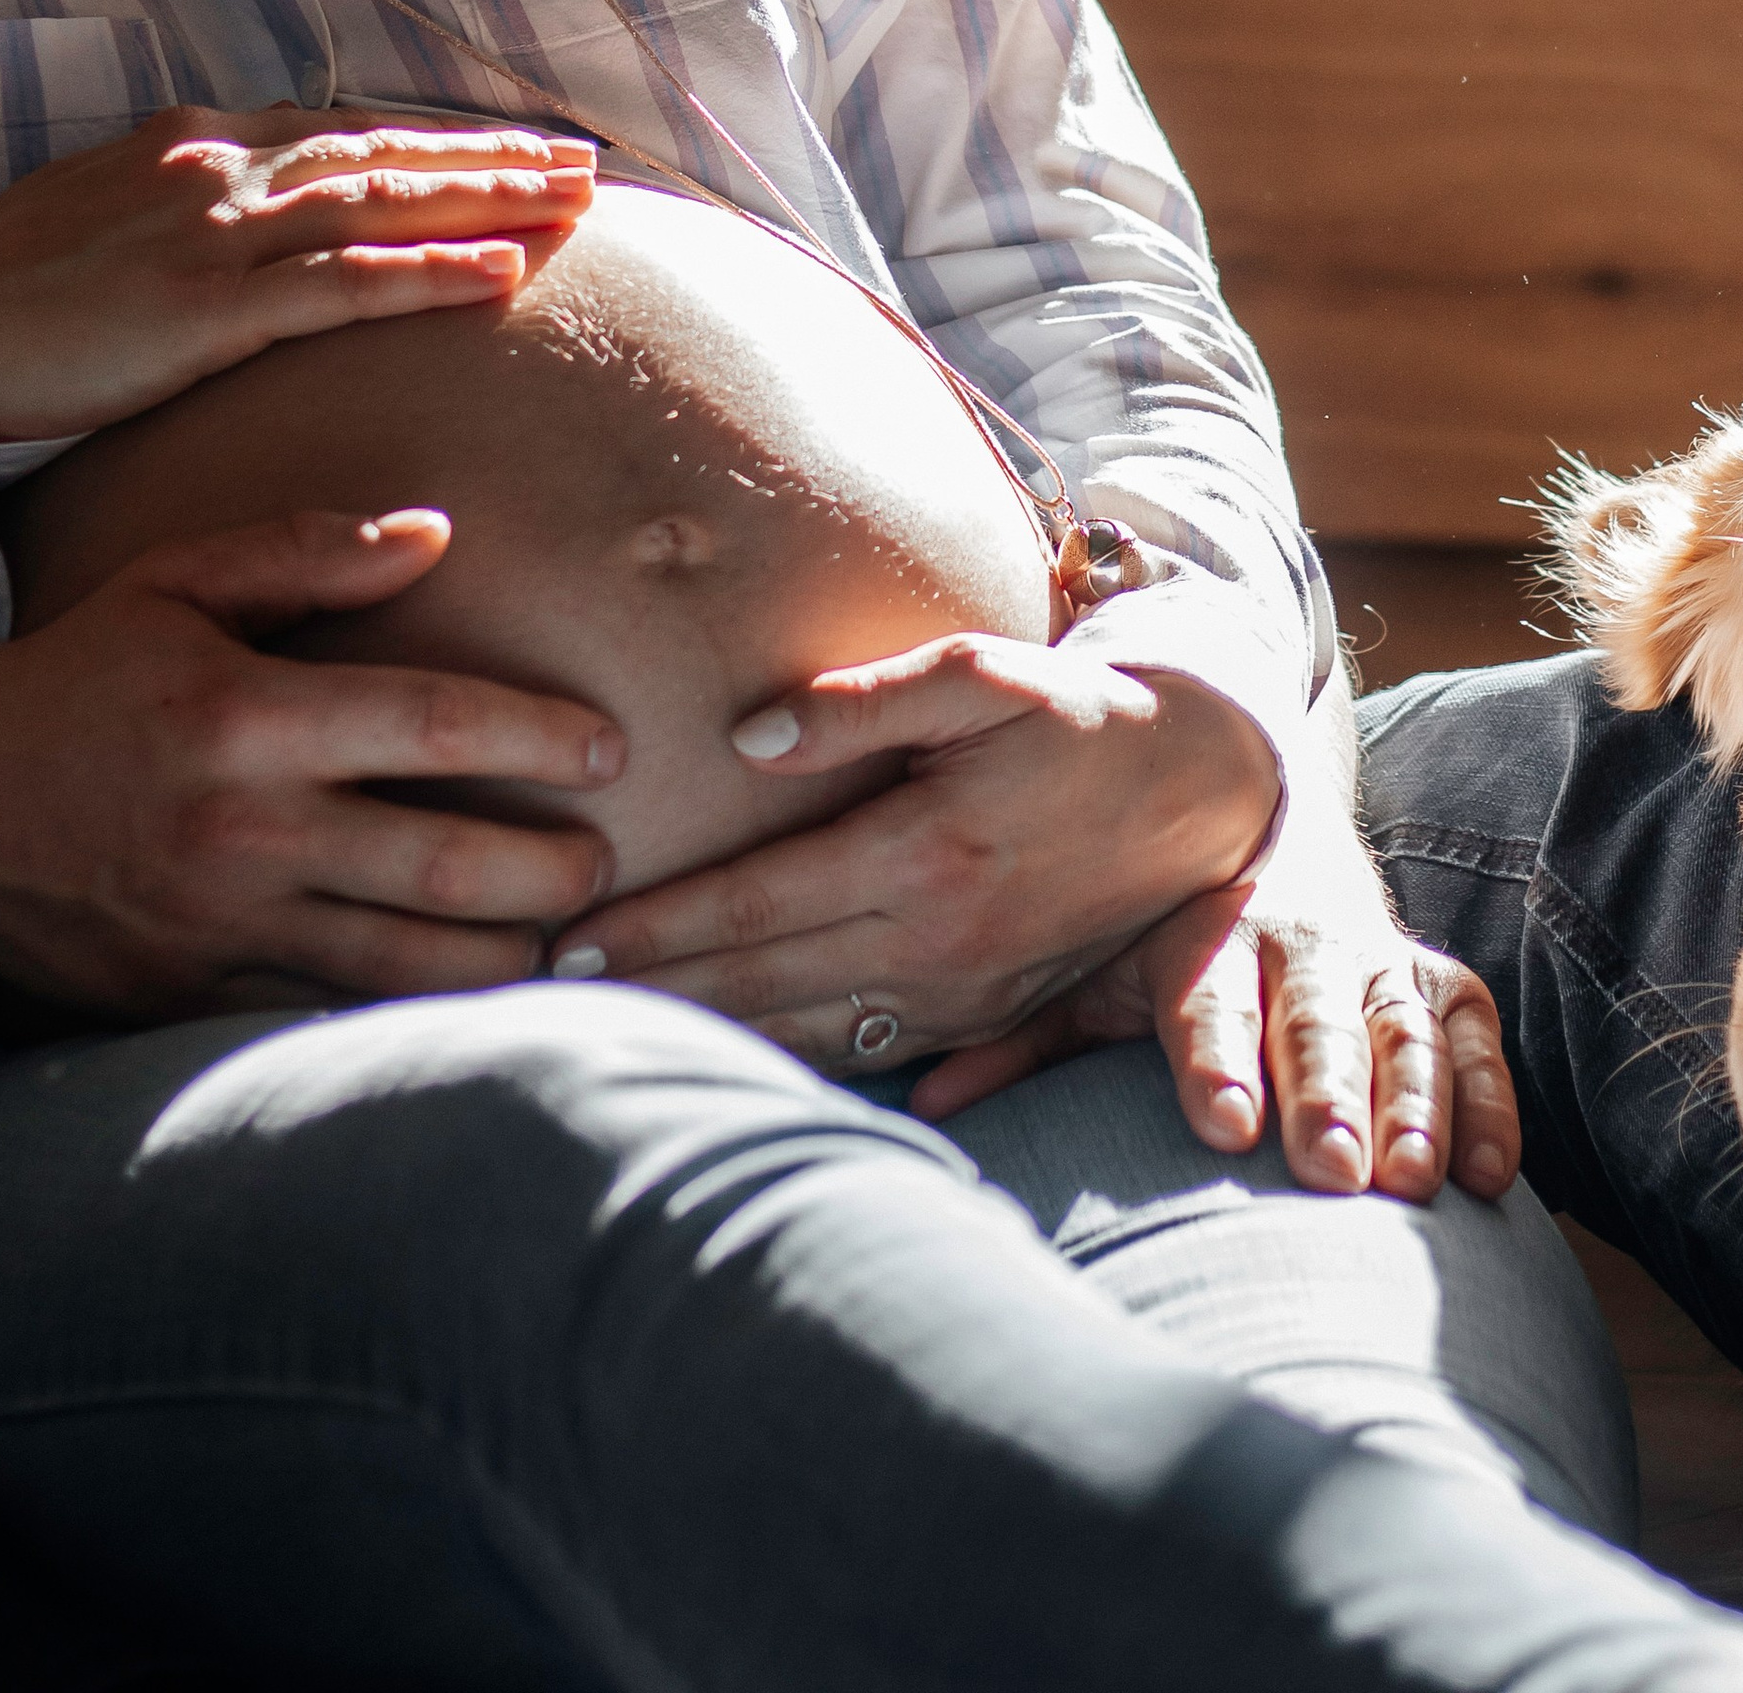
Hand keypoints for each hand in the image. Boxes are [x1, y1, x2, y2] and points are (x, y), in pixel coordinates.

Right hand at [0, 109, 596, 439]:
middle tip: (587, 162)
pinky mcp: (207, 311)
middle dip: (496, 157)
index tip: (519, 144)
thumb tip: (256, 204)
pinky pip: (345, 286)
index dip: (443, 137)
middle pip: (389, 153)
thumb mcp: (107, 208)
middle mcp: (223, 172)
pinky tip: (503, 274)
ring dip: (492, 200)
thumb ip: (192, 198)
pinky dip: (431, 275)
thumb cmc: (11, 284)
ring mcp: (218, 237)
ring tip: (578, 204)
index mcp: (201, 144)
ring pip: (387, 204)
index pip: (351, 132)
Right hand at [0, 504, 625, 1017]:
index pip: (434, 724)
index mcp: (250, 716)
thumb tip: (435, 533)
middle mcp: (244, 829)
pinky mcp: (191, 1000)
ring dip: (501, 960)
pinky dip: (408, 1016)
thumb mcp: (175, 583)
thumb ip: (308, 549)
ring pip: (400, 966)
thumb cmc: (82, 680)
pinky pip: (328, 1017)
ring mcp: (220, 927)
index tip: (610, 747)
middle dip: (548, 870)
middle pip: (442, 866)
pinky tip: (470, 1002)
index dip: (539, 737)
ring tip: (561, 938)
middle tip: (603, 857)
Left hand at [552, 633, 1280, 1069]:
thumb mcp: (985, 674)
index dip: (658, 926)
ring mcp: (968, 992)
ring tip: (608, 1044)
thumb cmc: (1077, 715)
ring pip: (809, 1035)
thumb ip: (864, 699)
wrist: (1200, 787)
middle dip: (651, 998)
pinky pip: (871, 1058)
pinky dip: (790, 1066)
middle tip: (542, 1007)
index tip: (567, 943)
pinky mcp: (992, 1017)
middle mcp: (941, 938)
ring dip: (708, 1041)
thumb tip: (747, 737)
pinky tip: (726, 1067)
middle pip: (764, 983)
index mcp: (927, 851)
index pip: (758, 903)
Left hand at [913, 800, 1521, 1205]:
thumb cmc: (1156, 924)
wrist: (1260, 805)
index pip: (1209, 993)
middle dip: (1327, 1088)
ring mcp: (1372, 951)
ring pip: (1400, 1022)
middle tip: (1329, 1170)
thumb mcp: (1090, 964)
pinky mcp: (1431, 972)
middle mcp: (1296, 935)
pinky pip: (1471, 1029)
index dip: (1218, 1056)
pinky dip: (1489, 1095)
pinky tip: (1490, 1174)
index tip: (1222, 1127)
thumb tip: (921, 1106)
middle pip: (1316, 1013)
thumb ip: (1020, 1036)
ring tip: (1414, 1181)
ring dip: (1414, 1099)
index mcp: (1206, 929)